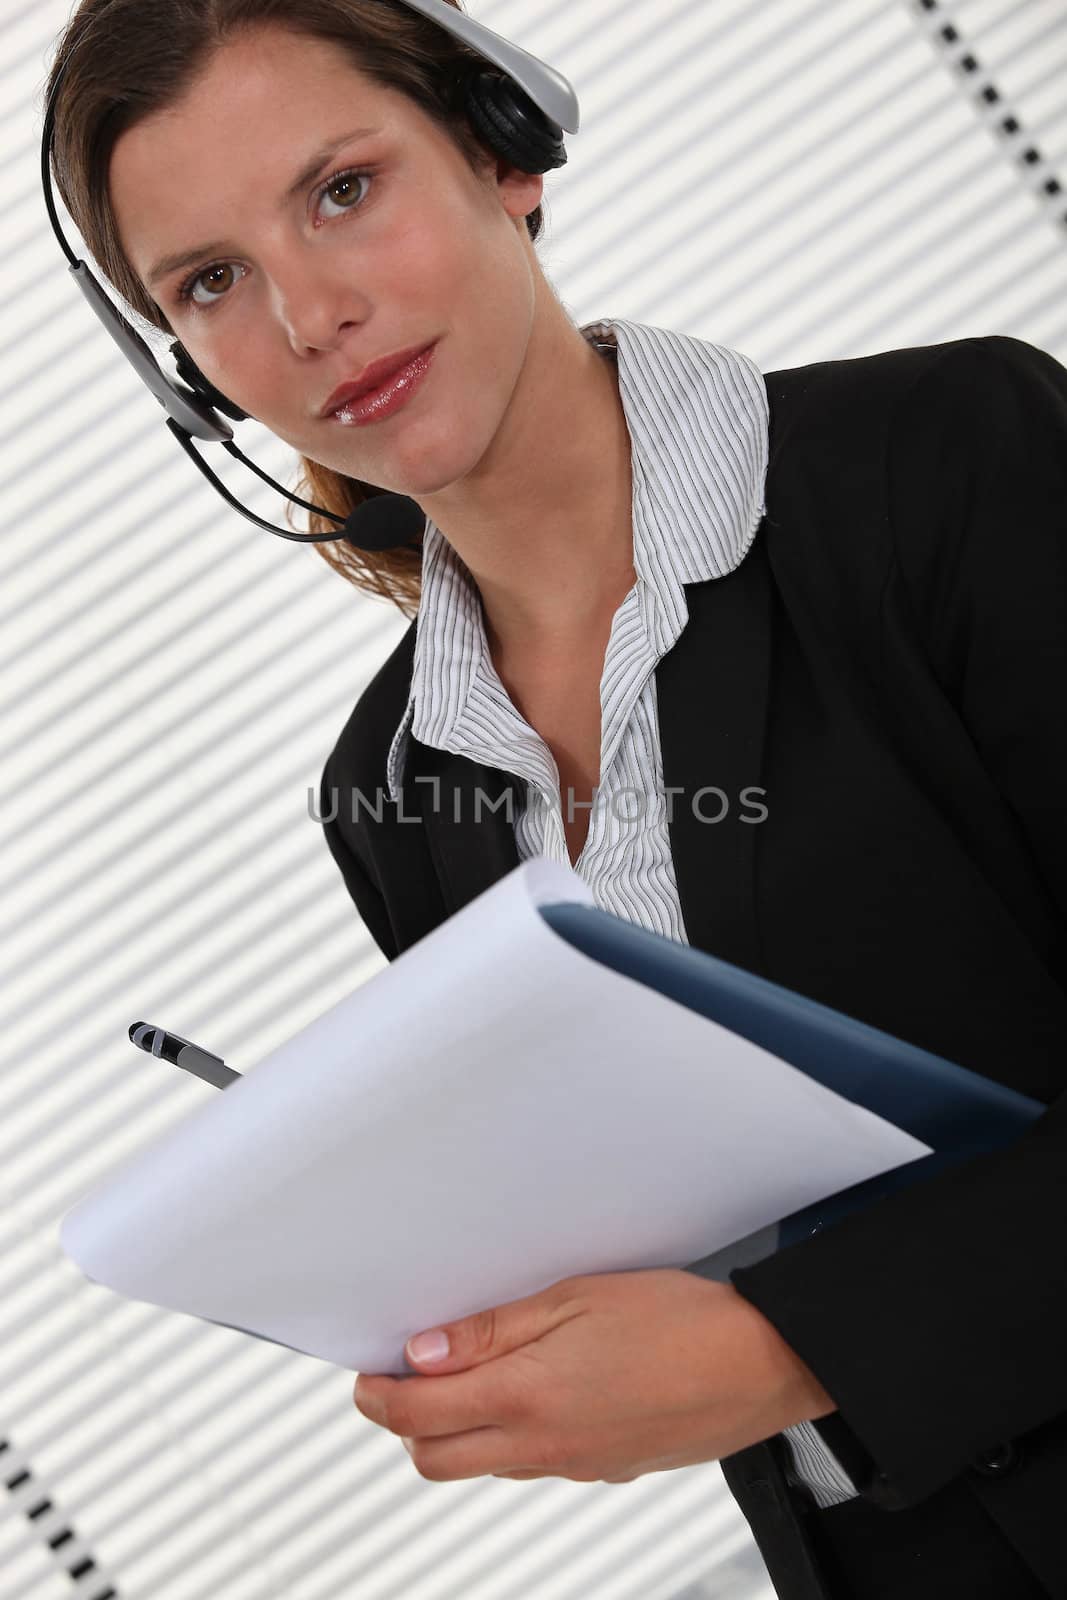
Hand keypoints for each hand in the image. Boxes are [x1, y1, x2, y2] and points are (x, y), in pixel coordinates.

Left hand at [353, 1268, 835, 1482]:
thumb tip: (423, 1353)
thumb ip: (491, 1330)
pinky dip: (505, 1437)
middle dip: (404, 1422)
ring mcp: (573, 1466)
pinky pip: (529, 1465)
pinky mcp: (603, 1470)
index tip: (368, 1373)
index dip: (377, 1396)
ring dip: (454, 1430)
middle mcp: (541, 1446)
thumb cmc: (678, 1321)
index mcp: (525, 1397)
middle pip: (434, 1459)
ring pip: (481, 1466)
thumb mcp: (574, 1298)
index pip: (418, 1416)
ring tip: (467, 1376)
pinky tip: (530, 1392)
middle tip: (404, 1377)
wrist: (761, 1365)